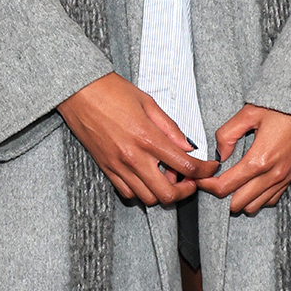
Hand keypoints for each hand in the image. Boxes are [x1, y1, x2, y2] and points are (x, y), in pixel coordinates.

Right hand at [57, 72, 217, 205]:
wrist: (80, 93)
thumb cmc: (113, 92)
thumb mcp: (149, 103)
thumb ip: (170, 128)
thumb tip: (188, 146)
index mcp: (147, 138)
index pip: (184, 165)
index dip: (203, 170)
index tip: (210, 168)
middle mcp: (132, 158)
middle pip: (166, 193)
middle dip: (185, 191)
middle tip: (192, 179)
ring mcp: (117, 167)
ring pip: (146, 198)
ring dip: (163, 192)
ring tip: (170, 176)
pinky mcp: (106, 170)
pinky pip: (127, 193)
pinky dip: (142, 190)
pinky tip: (149, 176)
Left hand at [198, 104, 290, 213]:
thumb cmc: (284, 107)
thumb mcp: (251, 111)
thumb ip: (228, 133)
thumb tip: (220, 154)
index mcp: (259, 160)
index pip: (224, 187)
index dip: (207, 185)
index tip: (202, 178)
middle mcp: (272, 175)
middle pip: (237, 203)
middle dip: (222, 194)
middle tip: (216, 179)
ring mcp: (283, 179)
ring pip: (253, 207)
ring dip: (240, 199)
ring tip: (233, 182)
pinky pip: (270, 201)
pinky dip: (258, 198)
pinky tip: (252, 183)